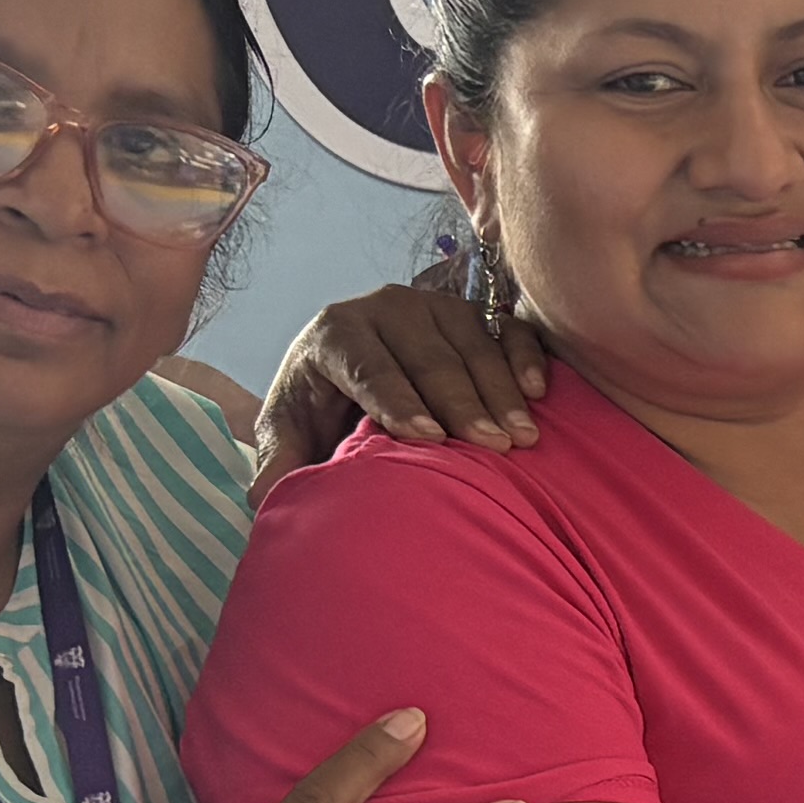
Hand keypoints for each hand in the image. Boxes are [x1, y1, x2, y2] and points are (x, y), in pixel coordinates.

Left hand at [263, 280, 556, 469]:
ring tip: (520, 436)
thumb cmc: (323, 407)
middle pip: (427, 357)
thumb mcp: (291, 431)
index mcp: (334, 332)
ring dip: (500, 391)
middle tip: (490, 446)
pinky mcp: (472, 311)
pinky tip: (537, 392)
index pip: (367, 364)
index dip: (397, 400)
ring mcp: (433, 305)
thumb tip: (265, 497)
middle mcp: (384, 308)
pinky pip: (505, 327)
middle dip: (461, 403)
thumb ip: (280, 461)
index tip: (428, 438)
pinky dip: (523, 356)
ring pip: (471, 343)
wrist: (350, 371)